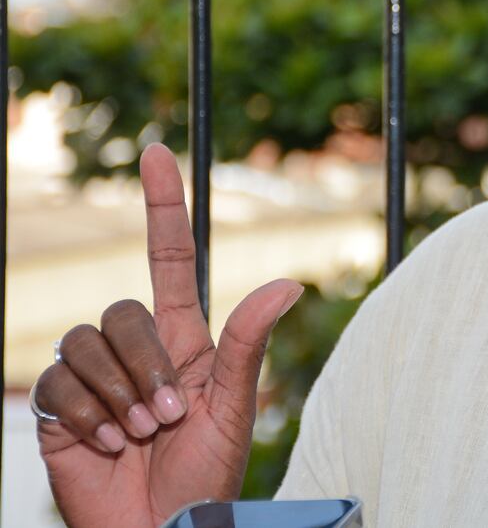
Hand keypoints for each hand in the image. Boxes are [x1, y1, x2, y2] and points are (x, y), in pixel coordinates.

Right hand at [31, 144, 302, 527]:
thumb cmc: (207, 475)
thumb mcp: (234, 408)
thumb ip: (249, 343)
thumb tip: (290, 283)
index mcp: (186, 340)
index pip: (169, 256)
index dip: (163, 204)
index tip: (156, 152)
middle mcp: (139, 350)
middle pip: (124, 310)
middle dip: (147, 365)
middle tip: (166, 418)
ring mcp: (96, 376)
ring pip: (87, 340)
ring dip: (118, 393)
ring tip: (140, 435)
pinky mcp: (59, 408)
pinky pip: (58, 382)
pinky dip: (87, 414)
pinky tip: (106, 444)